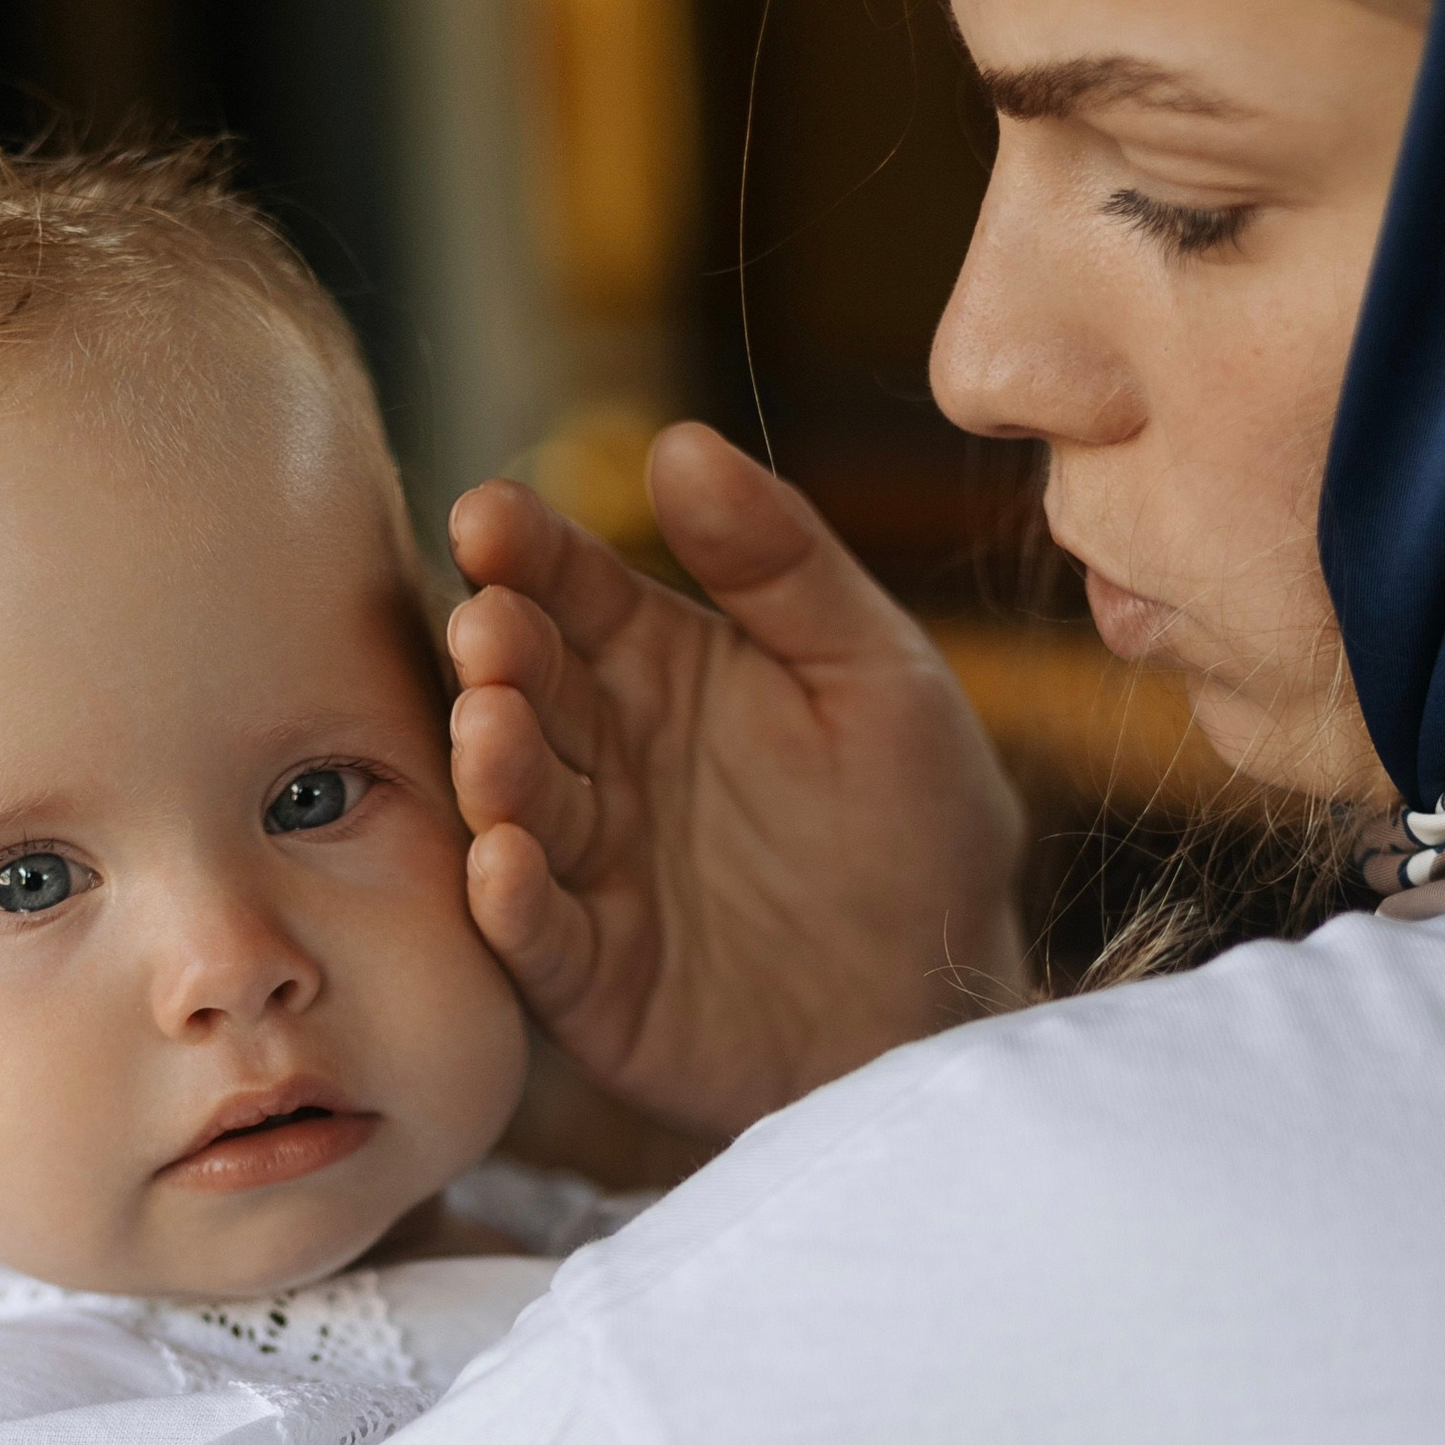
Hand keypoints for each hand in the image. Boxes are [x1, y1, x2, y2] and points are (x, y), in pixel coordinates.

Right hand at [449, 423, 1029, 1142]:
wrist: (953, 1001)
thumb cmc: (922, 829)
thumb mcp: (878, 674)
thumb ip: (784, 565)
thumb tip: (679, 443)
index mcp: (663, 670)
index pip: (577, 592)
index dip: (529, 552)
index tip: (491, 517)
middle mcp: (609, 763)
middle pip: (534, 692)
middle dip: (503, 657)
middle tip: (491, 627)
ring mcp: (594, 872)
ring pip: (522, 808)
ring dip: (498, 769)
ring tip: (493, 728)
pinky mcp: (596, 980)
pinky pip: (542, 939)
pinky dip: (514, 905)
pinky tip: (504, 861)